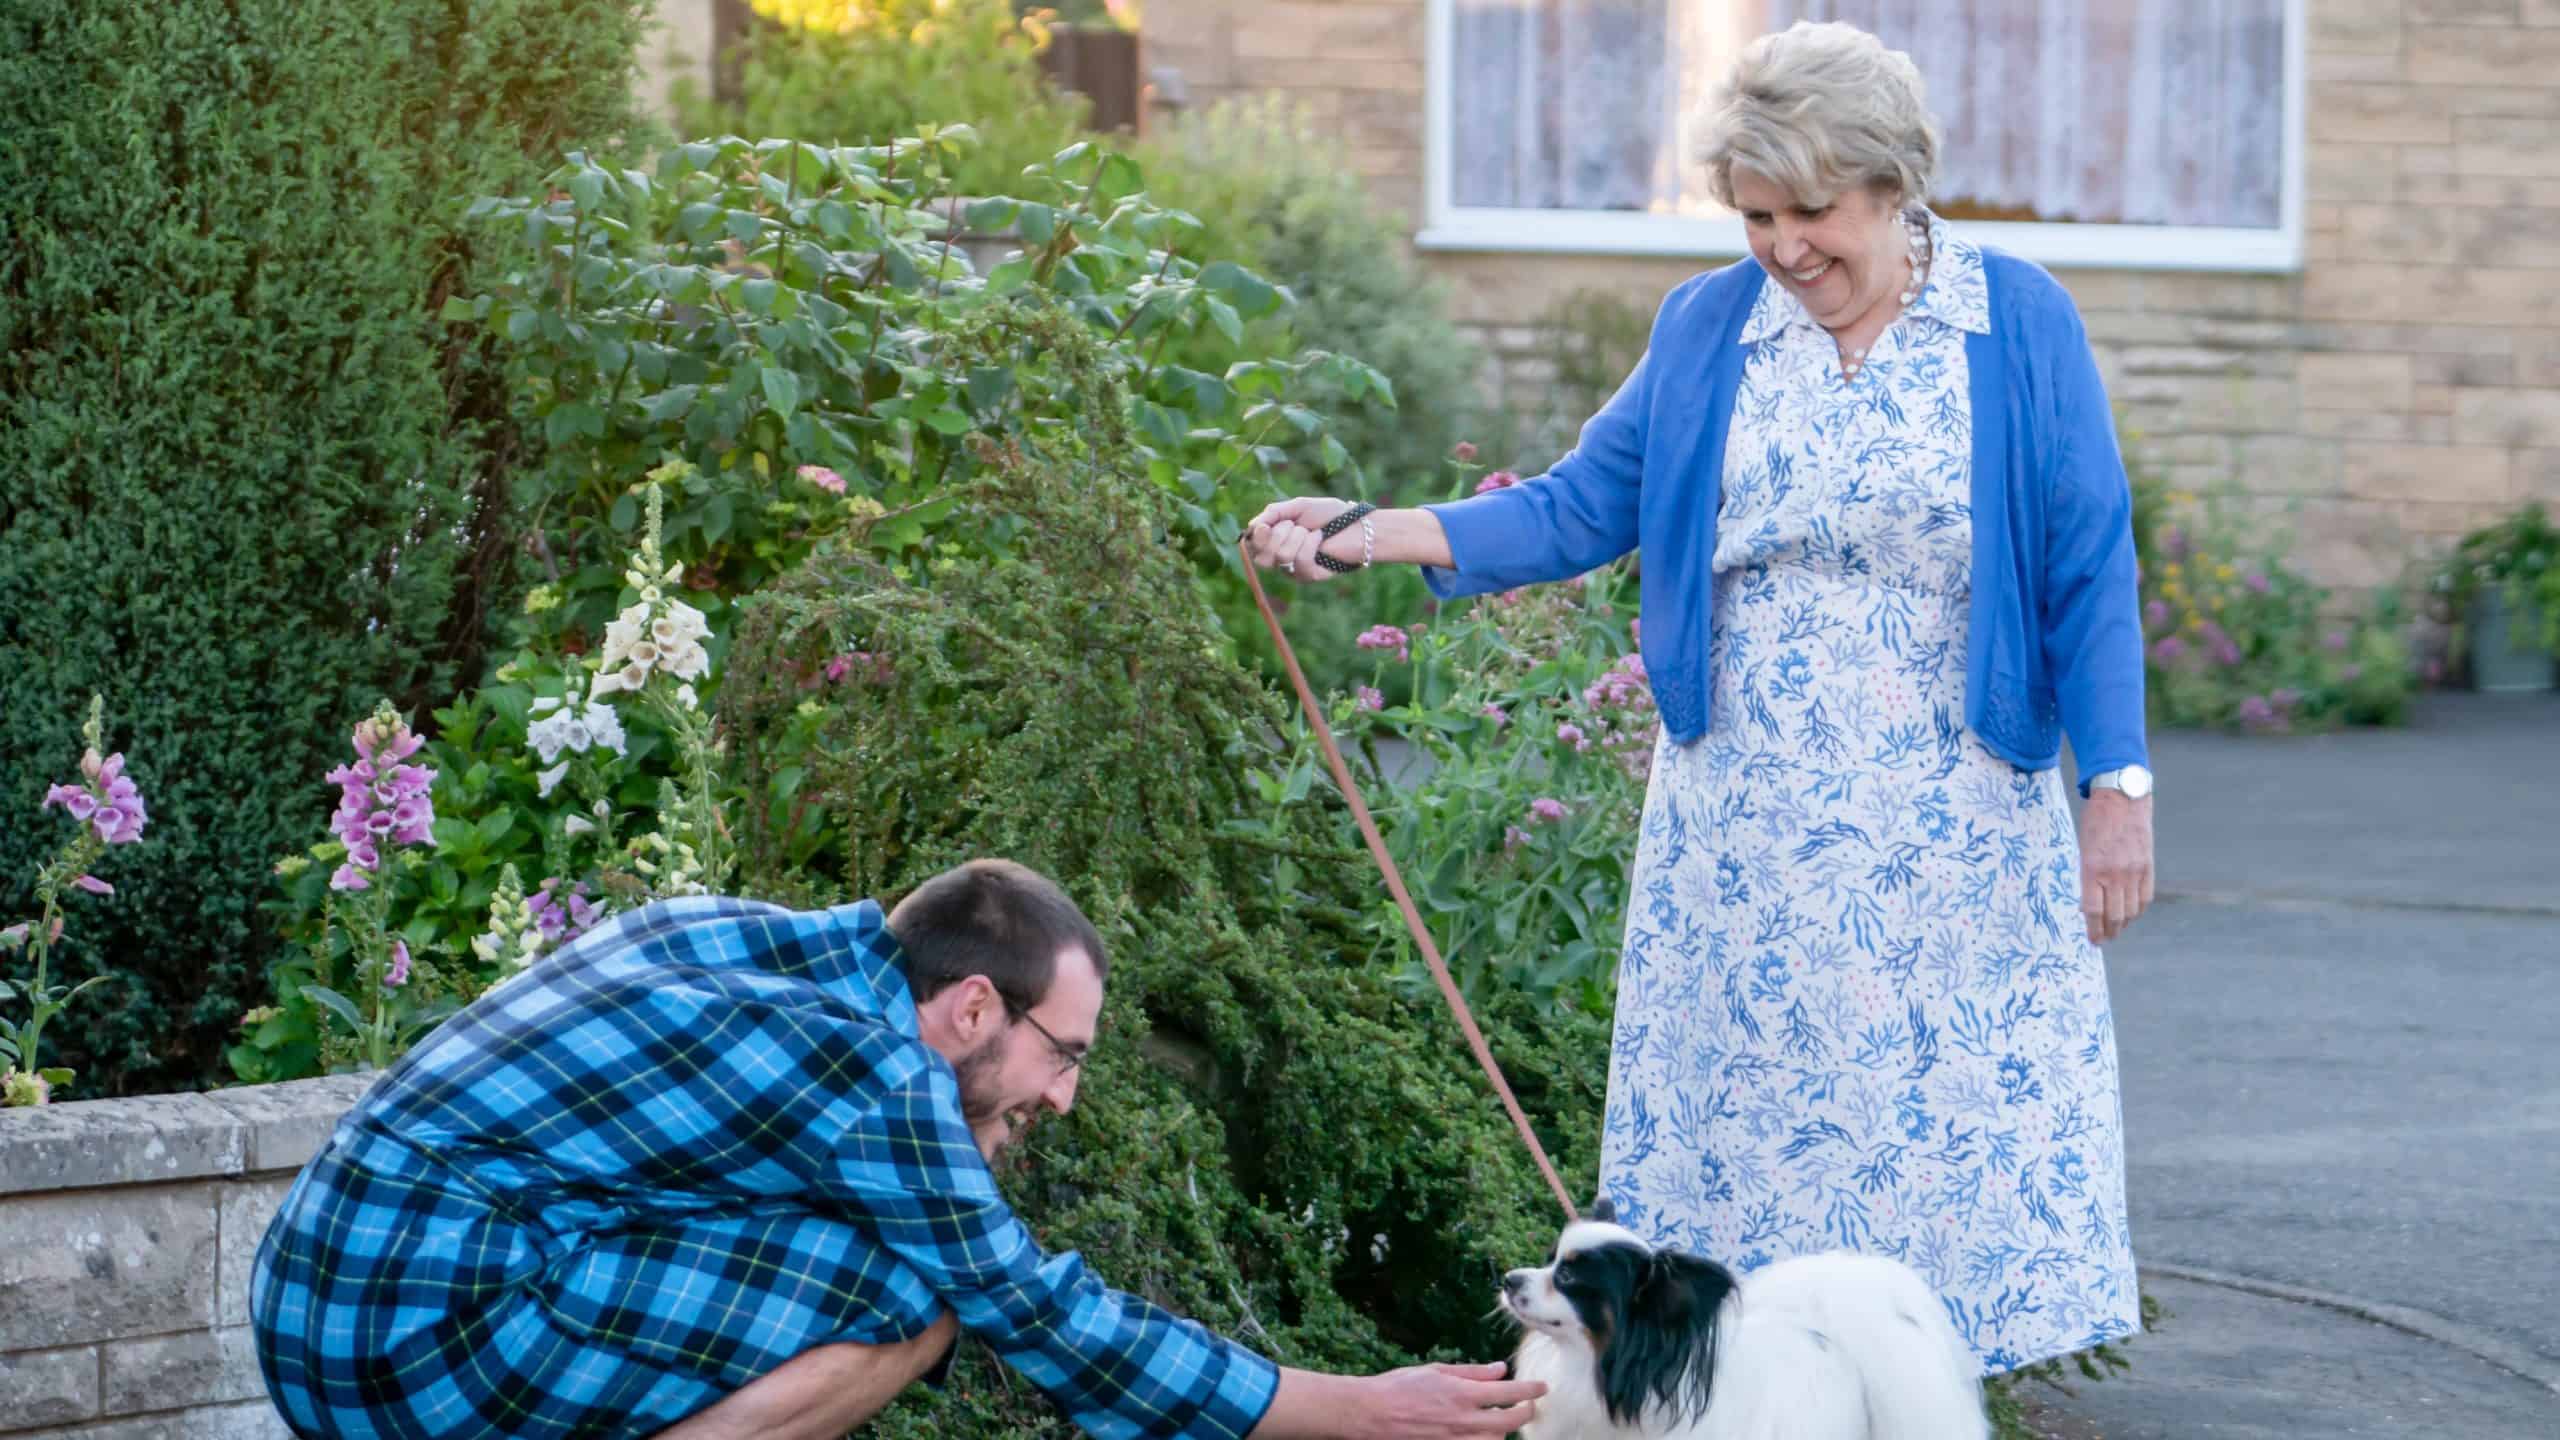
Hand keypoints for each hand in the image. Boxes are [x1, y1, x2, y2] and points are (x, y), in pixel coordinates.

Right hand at [1245, 496, 1355, 581]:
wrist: (1356, 525)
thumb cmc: (1329, 514)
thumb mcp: (1298, 506)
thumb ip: (1274, 513)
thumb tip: (1252, 525)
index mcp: (1275, 539)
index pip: (1252, 545)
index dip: (1256, 536)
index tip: (1265, 525)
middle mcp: (1280, 556)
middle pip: (1261, 557)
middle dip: (1277, 535)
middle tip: (1294, 525)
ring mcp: (1293, 569)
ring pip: (1280, 558)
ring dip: (1296, 537)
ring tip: (1310, 531)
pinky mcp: (1308, 575)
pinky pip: (1299, 561)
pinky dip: (1310, 544)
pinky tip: (1320, 538)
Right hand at [1352, 1362, 1544, 1438]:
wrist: (1371, 1413)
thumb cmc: (1399, 1387)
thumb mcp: (1436, 1371)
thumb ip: (1471, 1372)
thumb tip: (1500, 1369)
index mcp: (1461, 1393)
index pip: (1508, 1391)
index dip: (1530, 1390)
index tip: (1542, 1387)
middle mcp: (1462, 1419)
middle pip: (1509, 1420)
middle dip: (1526, 1412)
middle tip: (1531, 1406)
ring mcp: (1455, 1439)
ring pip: (1496, 1439)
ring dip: (1505, 1429)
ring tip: (1504, 1419)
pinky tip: (1485, 1432)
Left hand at [2078, 791, 2153, 945]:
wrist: (2122, 798)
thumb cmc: (2095, 822)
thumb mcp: (2082, 849)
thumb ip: (2086, 876)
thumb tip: (2088, 904)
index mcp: (2092, 869)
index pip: (2094, 911)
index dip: (2094, 930)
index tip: (2093, 940)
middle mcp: (2115, 874)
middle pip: (2114, 915)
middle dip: (2109, 932)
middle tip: (2104, 939)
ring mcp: (2134, 871)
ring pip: (2132, 910)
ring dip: (2124, 924)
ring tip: (2116, 930)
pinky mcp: (2148, 866)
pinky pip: (2146, 897)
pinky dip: (2138, 910)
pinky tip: (2132, 914)